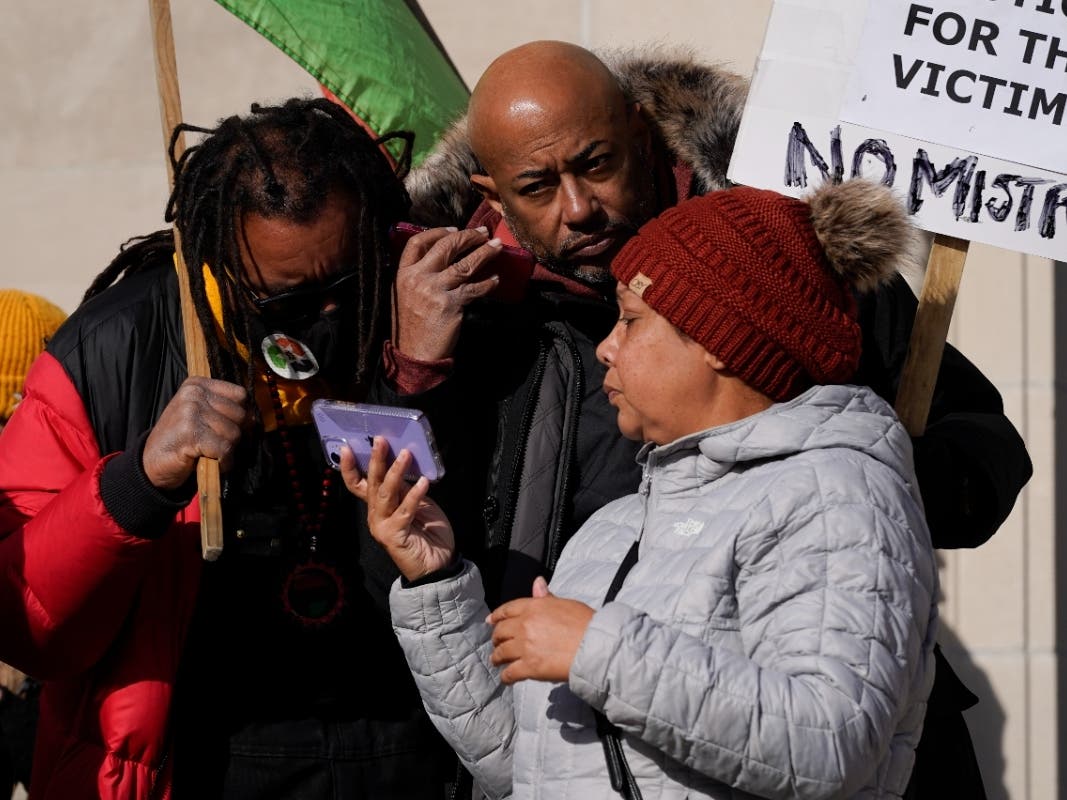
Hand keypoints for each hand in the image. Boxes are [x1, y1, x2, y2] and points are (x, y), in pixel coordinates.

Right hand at [142, 377, 249, 489]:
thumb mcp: (200, 414)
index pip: (240, 395)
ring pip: (234, 433)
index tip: (231, 427)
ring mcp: (191, 412)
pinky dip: (224, 461)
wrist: (151, 461)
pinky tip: (213, 462)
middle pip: (240, 415)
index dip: (242, 415)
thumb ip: (223, 409)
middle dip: (235, 435)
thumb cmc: (181, 438)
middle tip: (219, 444)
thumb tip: (255, 417)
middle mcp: (194, 394)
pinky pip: (225, 449)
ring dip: (228, 450)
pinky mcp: (191, 433)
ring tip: (213, 453)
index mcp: (197, 384)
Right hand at [340, 437, 455, 580]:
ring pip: (385, 494)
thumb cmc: (428, 533)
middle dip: (375, 461)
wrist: (438, 565)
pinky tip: (423, 482)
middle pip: (371, 484)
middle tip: (380, 441)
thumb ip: (405, 489)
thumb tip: (402, 463)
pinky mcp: (394, 536)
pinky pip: (404, 511)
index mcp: (377, 507)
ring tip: (405, 454)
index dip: (349, 468)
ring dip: (395, 472)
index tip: (347, 447)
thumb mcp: (417, 504)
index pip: (357, 485)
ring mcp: (382, 526)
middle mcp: (375, 516)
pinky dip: (414, 495)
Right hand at [394, 227, 504, 360]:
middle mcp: (418, 278)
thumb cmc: (410, 327)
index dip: (438, 231)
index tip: (455, 228)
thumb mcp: (404, 295)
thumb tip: (442, 259)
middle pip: (446, 247)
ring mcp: (435, 290)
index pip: (418, 242)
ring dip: (484, 253)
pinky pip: (474, 288)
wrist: (413, 354)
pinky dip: (488, 283)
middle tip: (483, 233)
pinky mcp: (451, 305)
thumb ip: (417, 276)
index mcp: (403, 274)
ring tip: (497, 247)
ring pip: (465, 264)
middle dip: (468, 236)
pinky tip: (495, 280)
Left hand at [487, 577, 594, 683]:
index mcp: (533, 607)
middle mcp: (525, 625)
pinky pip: (510, 673)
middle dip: (496, 638)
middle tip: (497, 643)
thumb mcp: (565, 604)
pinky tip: (506, 678)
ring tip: (497, 661)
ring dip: (497, 658)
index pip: (507, 609)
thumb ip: (547, 597)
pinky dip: (506, 676)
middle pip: (501, 632)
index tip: (490, 621)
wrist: (593, 646)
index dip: (496, 616)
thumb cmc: (585, 623)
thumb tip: (537, 582)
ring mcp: (525, 647)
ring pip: (501, 653)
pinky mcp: (529, 667)